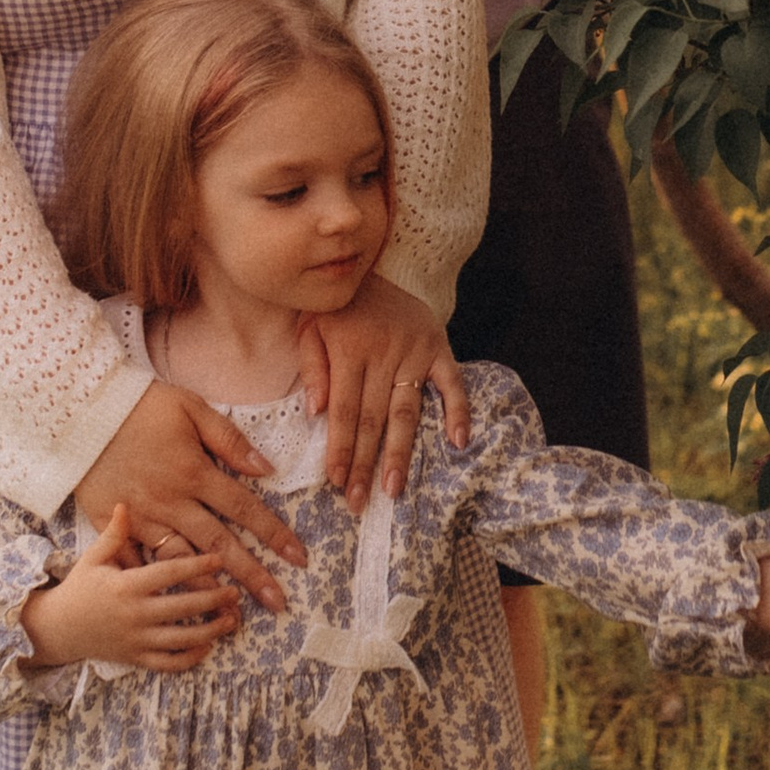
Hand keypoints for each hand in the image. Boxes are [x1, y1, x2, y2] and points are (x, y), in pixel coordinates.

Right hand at [23, 504, 242, 675]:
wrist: (57, 628)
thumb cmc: (80, 587)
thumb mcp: (93, 558)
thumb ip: (113, 534)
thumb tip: (125, 503)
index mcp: (125, 586)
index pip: (168, 573)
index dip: (197, 565)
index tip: (219, 558)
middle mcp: (134, 614)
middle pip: (182, 607)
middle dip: (212, 600)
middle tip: (235, 591)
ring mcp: (136, 640)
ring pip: (181, 639)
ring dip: (211, 631)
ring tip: (232, 620)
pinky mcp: (136, 659)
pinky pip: (168, 664)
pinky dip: (190, 658)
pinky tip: (207, 646)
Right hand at [73, 378, 305, 613]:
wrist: (82, 413)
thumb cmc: (141, 407)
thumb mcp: (190, 408)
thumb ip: (229, 440)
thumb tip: (266, 468)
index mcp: (193, 473)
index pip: (245, 509)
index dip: (274, 534)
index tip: (299, 557)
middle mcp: (170, 502)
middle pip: (219, 545)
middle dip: (251, 575)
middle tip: (278, 602)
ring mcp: (140, 519)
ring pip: (180, 562)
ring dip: (208, 590)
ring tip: (231, 616)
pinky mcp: (113, 527)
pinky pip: (137, 563)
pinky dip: (155, 586)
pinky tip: (171, 607)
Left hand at [295, 271, 471, 504]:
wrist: (379, 268)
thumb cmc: (339, 307)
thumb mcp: (311, 326)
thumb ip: (312, 366)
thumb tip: (315, 411)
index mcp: (350, 349)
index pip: (343, 409)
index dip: (340, 447)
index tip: (337, 482)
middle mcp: (384, 353)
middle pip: (373, 418)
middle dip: (366, 463)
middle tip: (360, 501)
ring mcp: (415, 351)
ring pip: (406, 410)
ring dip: (400, 452)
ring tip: (394, 488)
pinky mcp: (439, 347)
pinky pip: (452, 383)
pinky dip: (457, 411)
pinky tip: (458, 442)